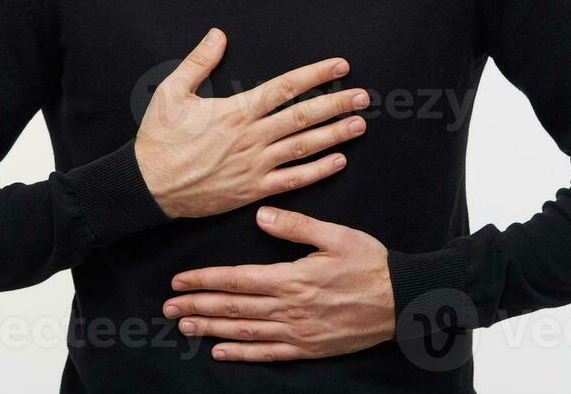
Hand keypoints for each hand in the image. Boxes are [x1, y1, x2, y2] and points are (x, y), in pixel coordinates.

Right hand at [134, 28, 369, 219]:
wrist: (147, 187)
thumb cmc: (159, 139)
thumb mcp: (171, 92)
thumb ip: (198, 61)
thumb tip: (218, 34)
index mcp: (235, 111)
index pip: (285, 87)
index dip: (315, 75)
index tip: (339, 65)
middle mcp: (251, 137)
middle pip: (303, 116)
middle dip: (336, 103)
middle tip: (363, 96)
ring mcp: (255, 166)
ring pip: (304, 148)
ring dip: (335, 135)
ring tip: (359, 124)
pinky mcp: (253, 191)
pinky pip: (293, 180)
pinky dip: (318, 171)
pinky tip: (338, 160)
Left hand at [162, 206, 396, 361]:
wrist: (402, 301)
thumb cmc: (371, 264)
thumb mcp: (336, 236)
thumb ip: (297, 226)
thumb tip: (262, 216)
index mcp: (293, 278)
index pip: (237, 280)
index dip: (205, 280)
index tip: (179, 281)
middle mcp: (290, 309)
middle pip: (233, 307)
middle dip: (197, 306)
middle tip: (168, 307)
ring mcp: (298, 332)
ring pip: (244, 332)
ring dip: (211, 328)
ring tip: (185, 326)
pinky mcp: (309, 348)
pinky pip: (268, 354)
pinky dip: (241, 354)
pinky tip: (220, 351)